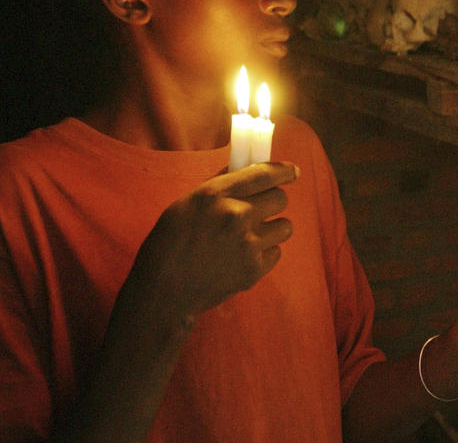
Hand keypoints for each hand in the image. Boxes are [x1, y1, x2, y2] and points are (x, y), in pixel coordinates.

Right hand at [130, 162, 298, 320]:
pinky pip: (277, 252)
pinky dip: (265, 253)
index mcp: (216, 194)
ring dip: (273, 228)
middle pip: (281, 198)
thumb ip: (221, 185)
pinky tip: (243, 256)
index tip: (293, 171)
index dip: (284, 171)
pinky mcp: (254, 270)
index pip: (264, 173)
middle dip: (273, 201)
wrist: (164, 290)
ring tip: (252, 235)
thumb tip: (246, 168)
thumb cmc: (171, 242)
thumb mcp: (189, 203)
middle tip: (261, 209)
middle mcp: (236, 216)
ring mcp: (248, 244)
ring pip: (285, 226)